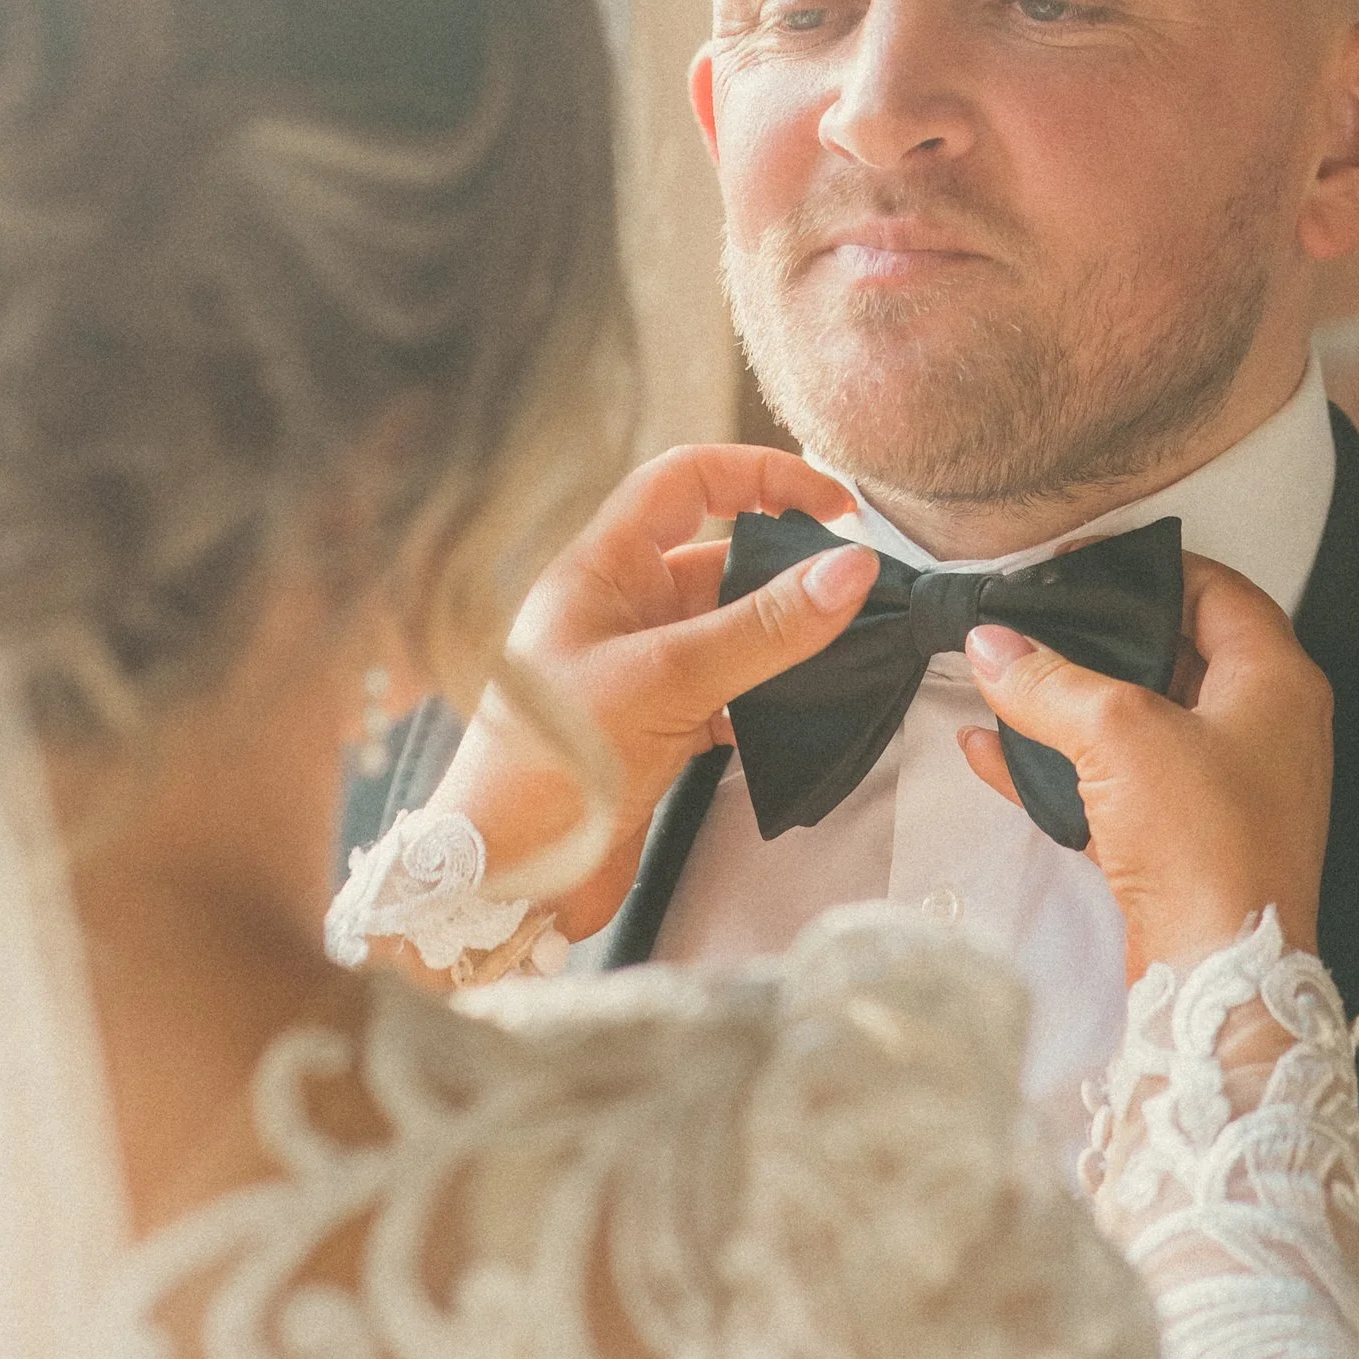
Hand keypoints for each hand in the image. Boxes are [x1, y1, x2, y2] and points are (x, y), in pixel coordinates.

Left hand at [424, 445, 876, 943]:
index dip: (762, 476)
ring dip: (785, 639)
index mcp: (602, 568)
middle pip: (721, 557)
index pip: (689, 479)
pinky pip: (732, 693)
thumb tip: (850, 569)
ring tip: (849, 652)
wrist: (502, 882)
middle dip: (788, 569)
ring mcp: (640, 672)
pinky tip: (806, 714)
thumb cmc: (546, 768)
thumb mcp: (663, 681)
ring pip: (732, 630)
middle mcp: (621, 610)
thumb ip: (762, 628)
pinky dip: (771, 700)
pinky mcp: (658, 731)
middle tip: (856, 594)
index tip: (836, 504)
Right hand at [959, 554, 1331, 981]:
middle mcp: (1262, 728)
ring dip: (1075, 704)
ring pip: (1142, 722)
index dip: (1148, 567)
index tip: (1082, 564)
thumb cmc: (1204, 843)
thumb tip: (991, 644)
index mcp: (1274, 682)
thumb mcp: (1117, 735)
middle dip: (1100, 637)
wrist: (1217, 975)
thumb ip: (1048, 681)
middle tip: (1039, 618)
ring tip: (1009, 680)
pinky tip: (994, 753)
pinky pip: (1118, 784)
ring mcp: (1227, 787)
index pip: (1217, 589)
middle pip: (1176, 652)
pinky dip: (1063, 766)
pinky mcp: (1188, 840)